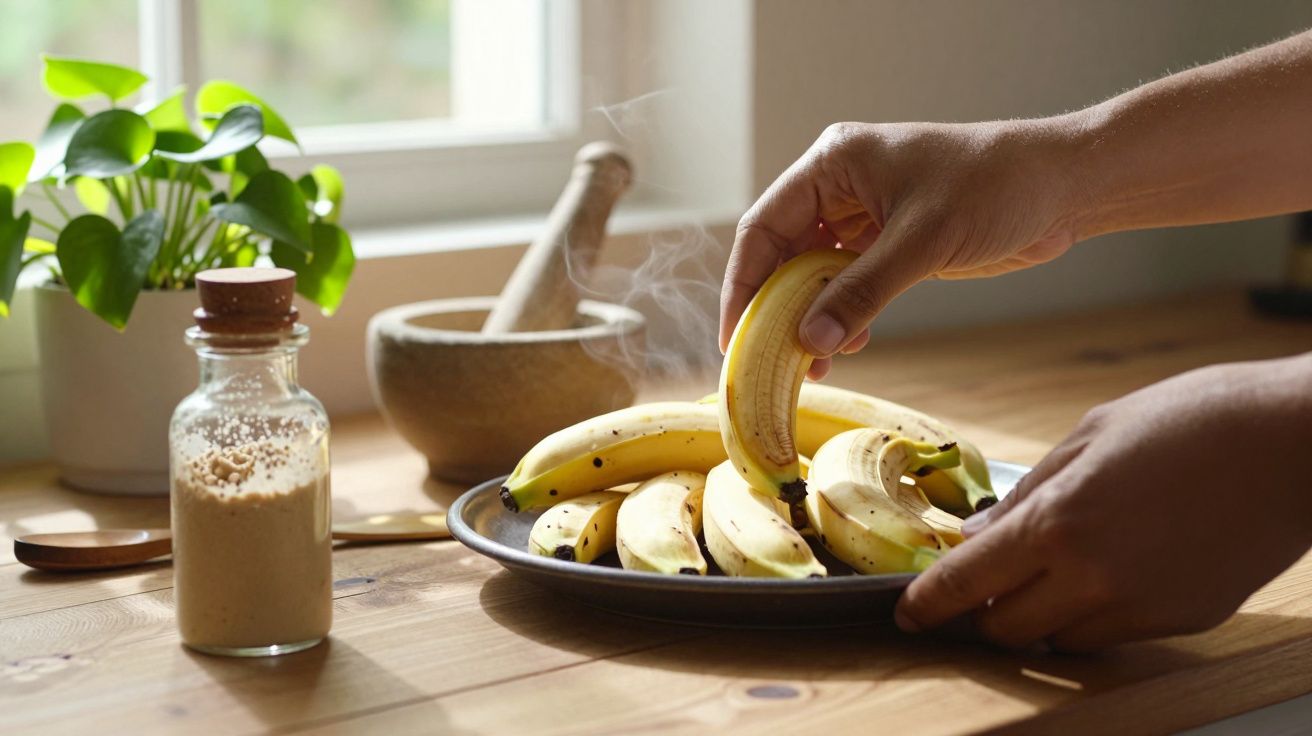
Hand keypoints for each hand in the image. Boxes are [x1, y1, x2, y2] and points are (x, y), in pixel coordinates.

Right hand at [720, 119, 1087, 378]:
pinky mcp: (888, 242)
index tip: (734, 336)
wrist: (1063, 187)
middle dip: (776, 309)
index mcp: (832, 164)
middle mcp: (838, 187)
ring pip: (812, 274)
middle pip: (781, 255)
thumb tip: (808, 342)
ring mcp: (863, 215)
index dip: (743, 285)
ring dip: (809, 318)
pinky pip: (845, 284)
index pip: (763, 228)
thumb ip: (861, 292)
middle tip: (768, 361)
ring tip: (812, 364)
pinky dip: (842, 316)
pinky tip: (848, 345)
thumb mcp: (922, 241)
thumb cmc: (995, 187)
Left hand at [894, 354, 1311, 650]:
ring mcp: (1140, 605)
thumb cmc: (1193, 419)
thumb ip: (1027, 494)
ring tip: (1050, 572)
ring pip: (1057, 641)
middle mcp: (1092, 576)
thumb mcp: (1090, 435)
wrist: (1295, 442)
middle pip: (1004, 629)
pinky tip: (1104, 575)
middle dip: (982, 612)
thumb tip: (979, 535)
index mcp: (1058, 521)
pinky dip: (1090, 618)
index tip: (908, 613)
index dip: (928, 604)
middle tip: (982, 584)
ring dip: (1037, 617)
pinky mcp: (1182, 619)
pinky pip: (1112, 637)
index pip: (967, 583)